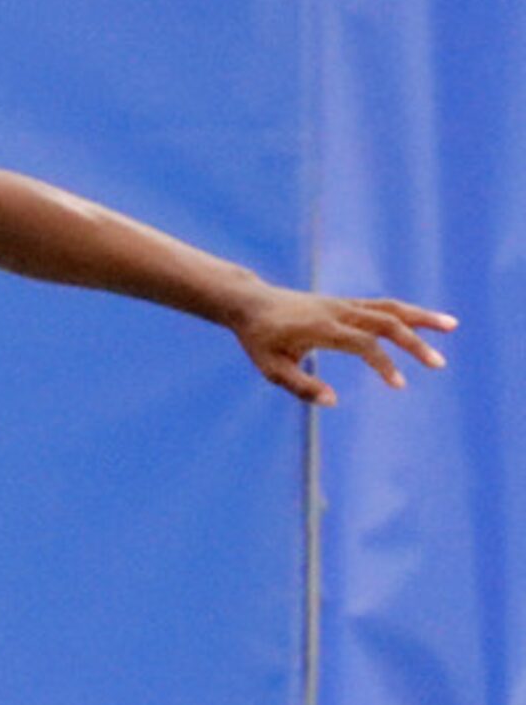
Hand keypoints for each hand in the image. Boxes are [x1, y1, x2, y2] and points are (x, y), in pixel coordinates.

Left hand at [228, 286, 454, 407]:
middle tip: (439, 364)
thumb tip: (333, 402)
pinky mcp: (346, 303)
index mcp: (322, 329)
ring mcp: (344, 304)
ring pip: (390, 307)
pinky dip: (405, 312)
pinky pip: (381, 305)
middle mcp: (338, 312)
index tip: (399, 384)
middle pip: (386, 322)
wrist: (252, 303)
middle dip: (415, 342)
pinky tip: (424, 323)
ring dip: (422, 317)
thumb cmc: (260, 340)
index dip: (384, 363)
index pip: (364, 344)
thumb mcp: (271, 368)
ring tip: (452, 326)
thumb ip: (301, 386)